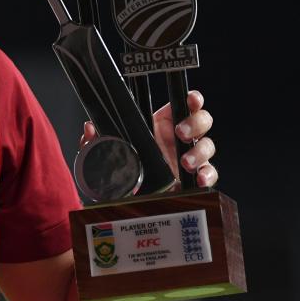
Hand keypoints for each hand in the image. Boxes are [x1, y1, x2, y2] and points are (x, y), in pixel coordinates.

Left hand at [79, 89, 217, 187]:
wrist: (131, 201)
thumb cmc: (124, 171)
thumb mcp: (108, 154)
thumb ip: (98, 141)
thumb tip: (90, 128)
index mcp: (160, 126)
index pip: (181, 105)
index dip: (191, 99)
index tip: (191, 99)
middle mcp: (178, 139)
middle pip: (202, 121)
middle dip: (196, 123)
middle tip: (181, 133)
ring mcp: (189, 157)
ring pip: (207, 146)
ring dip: (199, 152)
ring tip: (185, 163)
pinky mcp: (194, 178)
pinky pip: (210, 173)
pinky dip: (207, 175)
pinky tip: (199, 179)